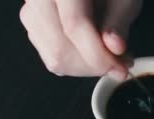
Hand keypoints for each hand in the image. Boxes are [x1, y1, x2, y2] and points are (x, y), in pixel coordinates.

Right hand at [19, 0, 142, 77]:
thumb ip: (118, 21)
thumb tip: (115, 47)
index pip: (73, 25)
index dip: (99, 53)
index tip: (121, 68)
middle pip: (60, 48)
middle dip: (95, 65)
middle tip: (120, 65)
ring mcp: (32, 14)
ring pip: (55, 59)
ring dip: (88, 68)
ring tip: (111, 58)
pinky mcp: (35, 30)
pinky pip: (53, 61)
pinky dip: (78, 66)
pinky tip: (95, 55)